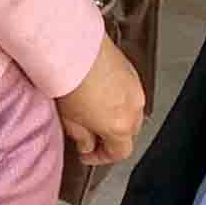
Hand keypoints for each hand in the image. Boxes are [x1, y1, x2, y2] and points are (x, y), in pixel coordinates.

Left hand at [58, 37, 147, 168]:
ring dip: (116, 117)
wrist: (74, 47)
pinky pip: (129, 92)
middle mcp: (134, 109)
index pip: (120, 153)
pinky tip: (99, 92)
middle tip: (90, 135)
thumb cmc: (70, 81)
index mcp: (120, 127)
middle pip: (128, 133)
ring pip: (131, 112)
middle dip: (111, 137)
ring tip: (93, 112)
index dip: (102, 158)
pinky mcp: (131, 70)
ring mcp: (135, 88)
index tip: (87, 154)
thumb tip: (86, 145)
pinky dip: (118, 98)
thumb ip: (81, 137)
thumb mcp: (69, 119)